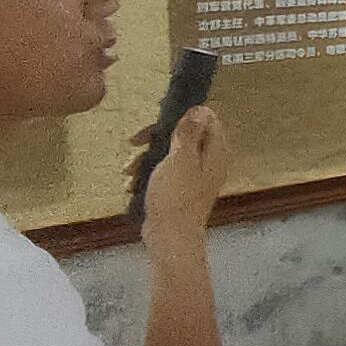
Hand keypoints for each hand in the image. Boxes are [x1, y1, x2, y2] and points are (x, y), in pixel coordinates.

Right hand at [132, 107, 229, 253]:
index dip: (179, 117)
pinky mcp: (182, 188)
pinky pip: (164, 172)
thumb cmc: (176, 196)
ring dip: (146, 159)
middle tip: (135, 144)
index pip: (205, 118)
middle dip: (155, 139)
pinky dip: (148, 175)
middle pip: (183, 134)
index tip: (157, 124)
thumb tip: (201, 109)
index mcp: (216, 150)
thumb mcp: (180, 158)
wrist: (171, 236)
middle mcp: (210, 160)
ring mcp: (196, 175)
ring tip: (129, 171)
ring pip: (169, 153)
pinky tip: (132, 184)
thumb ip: (189, 132)